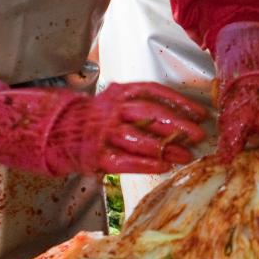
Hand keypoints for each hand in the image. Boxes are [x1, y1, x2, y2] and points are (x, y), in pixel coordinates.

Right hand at [47, 82, 209, 175]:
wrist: (58, 131)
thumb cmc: (97, 117)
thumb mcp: (116, 100)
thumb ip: (142, 104)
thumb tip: (183, 117)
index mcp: (120, 93)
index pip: (154, 92)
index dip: (179, 102)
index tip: (200, 113)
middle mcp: (112, 110)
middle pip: (150, 114)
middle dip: (178, 125)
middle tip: (199, 134)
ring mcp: (103, 133)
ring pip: (139, 138)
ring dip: (165, 148)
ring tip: (186, 155)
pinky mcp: (97, 155)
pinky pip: (124, 160)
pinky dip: (146, 164)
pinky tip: (164, 167)